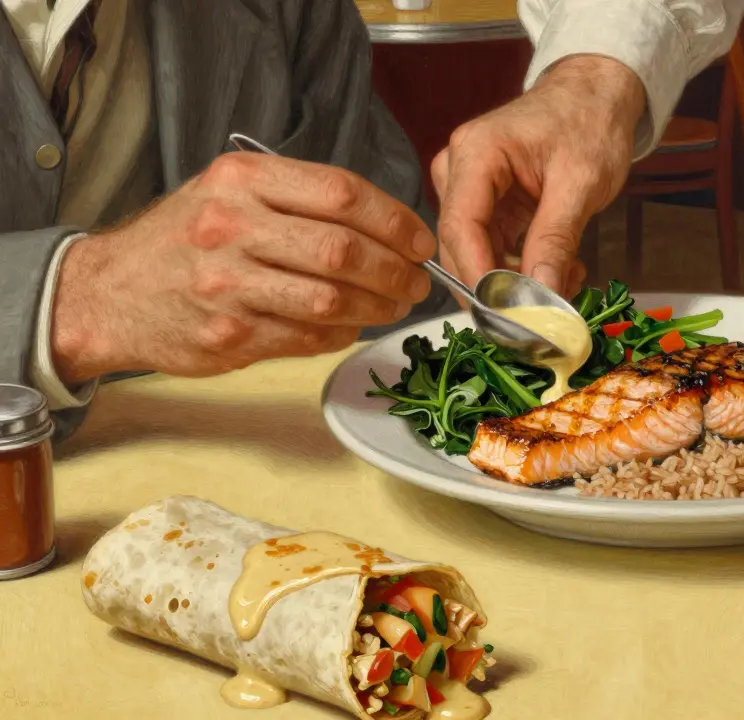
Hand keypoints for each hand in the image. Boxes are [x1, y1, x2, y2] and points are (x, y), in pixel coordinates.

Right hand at [50, 152, 435, 381]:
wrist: (108, 294)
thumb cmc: (184, 241)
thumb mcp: (230, 192)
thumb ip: (299, 199)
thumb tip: (387, 227)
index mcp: (242, 179)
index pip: (342, 193)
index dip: (396, 220)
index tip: (420, 240)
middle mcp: (232, 225)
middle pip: (344, 249)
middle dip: (396, 270)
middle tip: (417, 282)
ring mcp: (228, 283)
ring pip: (332, 298)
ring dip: (378, 306)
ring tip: (394, 305)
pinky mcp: (229, 333)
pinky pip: (309, 336)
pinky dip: (342, 333)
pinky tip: (350, 326)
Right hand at [432, 54, 646, 297]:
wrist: (597, 96)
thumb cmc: (590, 122)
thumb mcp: (580, 184)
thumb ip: (557, 240)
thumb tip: (542, 296)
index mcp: (476, 153)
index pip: (460, 226)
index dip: (479, 277)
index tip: (507, 314)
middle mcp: (460, 169)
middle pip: (461, 245)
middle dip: (500, 287)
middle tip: (542, 316)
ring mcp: (470, 188)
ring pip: (478, 254)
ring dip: (518, 281)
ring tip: (569, 282)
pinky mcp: (488, 204)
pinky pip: (495, 249)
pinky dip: (525, 268)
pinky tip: (561, 270)